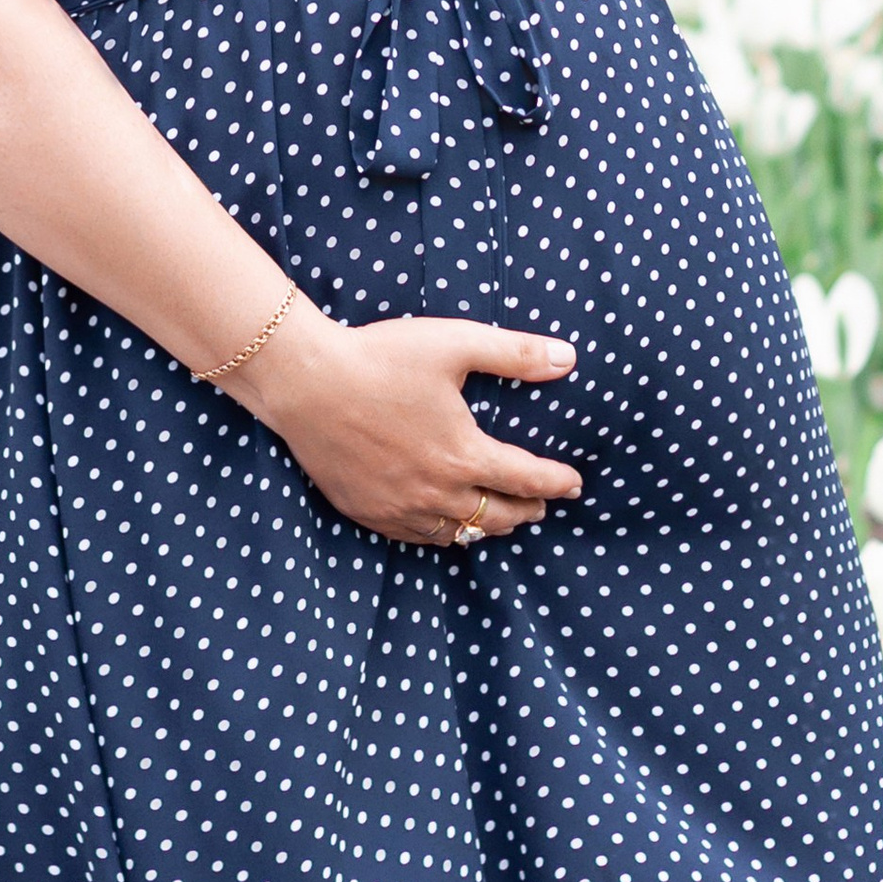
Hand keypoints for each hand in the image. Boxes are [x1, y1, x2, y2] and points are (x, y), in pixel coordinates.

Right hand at [235, 308, 582, 544]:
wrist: (307, 382)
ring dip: (487, 527)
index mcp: (464, 453)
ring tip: (499, 518)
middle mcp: (437, 491)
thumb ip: (514, 353)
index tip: (575, 484)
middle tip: (541, 505)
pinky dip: (442, 534)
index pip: (526, 479)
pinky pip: (416, 537)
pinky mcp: (368, 511)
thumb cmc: (381, 357)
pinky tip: (444, 524)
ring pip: (458, 534)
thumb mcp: (455, 343)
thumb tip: (568, 358)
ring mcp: (400, 508)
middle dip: (527, 511)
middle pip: (497, 516)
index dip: (556, 482)